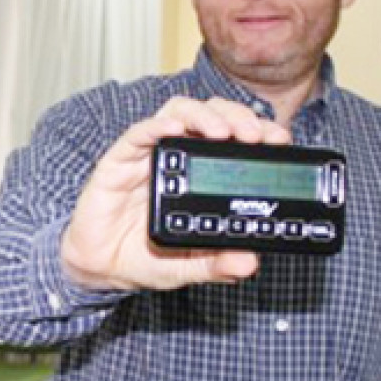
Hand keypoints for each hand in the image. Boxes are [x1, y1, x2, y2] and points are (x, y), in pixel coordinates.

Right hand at [61, 96, 290, 290]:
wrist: (101, 267)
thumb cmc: (144, 257)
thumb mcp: (188, 266)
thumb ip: (216, 264)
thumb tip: (249, 262)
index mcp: (200, 175)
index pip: (234, 138)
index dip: (257, 130)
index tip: (279, 139)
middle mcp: (177, 157)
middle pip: (212, 115)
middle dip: (237, 117)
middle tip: (254, 136)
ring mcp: (148, 155)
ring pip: (179, 112)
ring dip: (204, 115)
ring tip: (222, 132)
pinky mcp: (119, 160)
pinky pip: (138, 133)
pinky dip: (157, 127)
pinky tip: (174, 131)